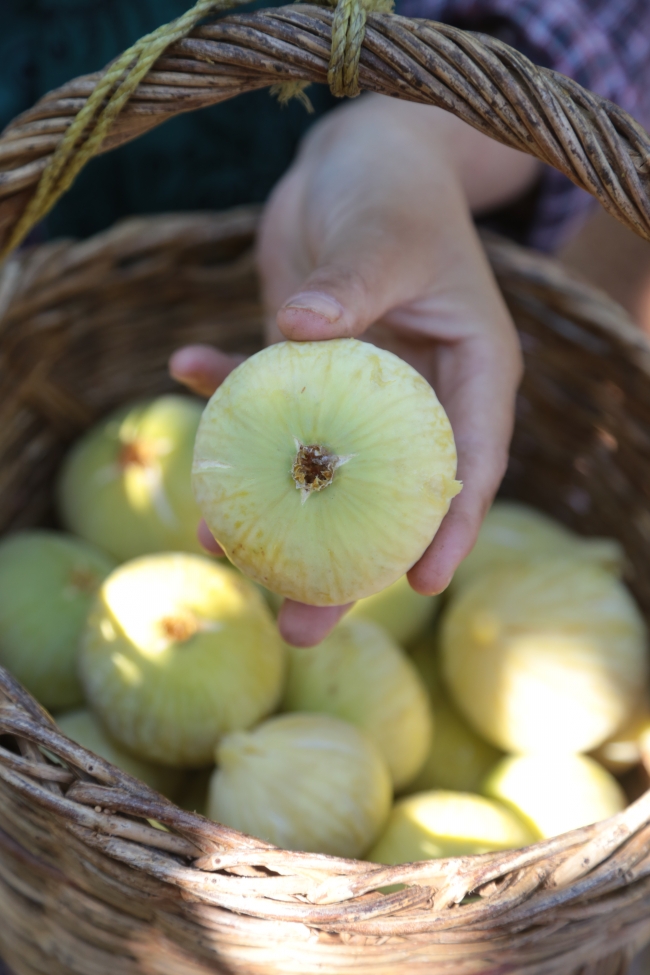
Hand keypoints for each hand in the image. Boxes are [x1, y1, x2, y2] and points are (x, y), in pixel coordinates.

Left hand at [172, 95, 536, 645]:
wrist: (359, 157)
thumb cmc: (394, 188)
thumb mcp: (385, 230)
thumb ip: (352, 280)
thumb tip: (298, 331)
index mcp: (470, 374)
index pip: (470, 462)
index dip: (448, 527)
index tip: (421, 584)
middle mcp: (416, 394)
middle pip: (385, 495)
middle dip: (344, 565)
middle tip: (302, 627)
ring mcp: (357, 387)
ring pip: (318, 468)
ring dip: (267, 511)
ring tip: (216, 547)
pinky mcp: (306, 365)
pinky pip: (265, 396)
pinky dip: (223, 391)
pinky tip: (184, 370)